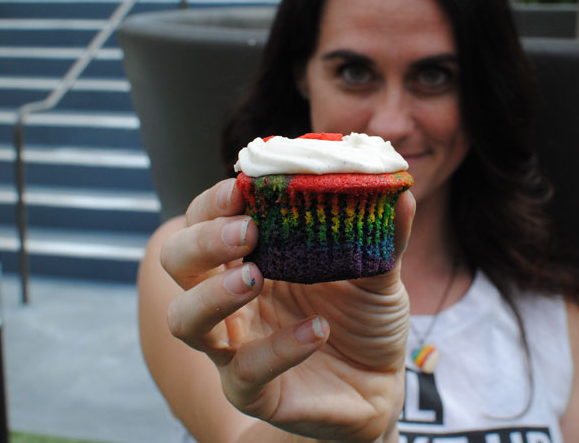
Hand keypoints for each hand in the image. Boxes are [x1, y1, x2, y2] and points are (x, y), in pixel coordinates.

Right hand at [160, 178, 415, 441]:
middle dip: (202, 241)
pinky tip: (318, 329)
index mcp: (253, 258)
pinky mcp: (253, 391)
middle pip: (178, 261)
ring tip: (254, 277)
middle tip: (247, 231)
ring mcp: (235, 346)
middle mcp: (232, 299)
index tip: (240, 186)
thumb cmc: (365, 320)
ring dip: (213, 294)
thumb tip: (399, 190)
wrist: (379, 387)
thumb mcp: (379, 274)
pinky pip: (246, 371)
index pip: (207, 220)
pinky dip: (280, 348)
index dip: (214, 203)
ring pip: (185, 320)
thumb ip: (383, 236)